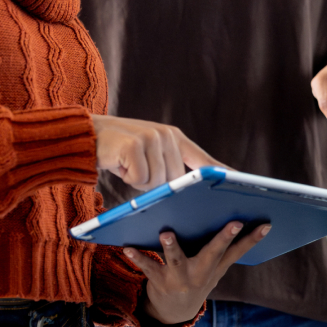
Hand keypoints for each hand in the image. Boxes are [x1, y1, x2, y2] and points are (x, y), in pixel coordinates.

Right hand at [92, 115, 217, 190]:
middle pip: (174, 181)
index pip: (202, 158)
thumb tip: (186, 191)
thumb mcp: (149, 153)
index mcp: (174, 137)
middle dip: (155, 184)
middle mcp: (166, 135)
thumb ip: (168, 164)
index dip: (220, 171)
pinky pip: (140, 179)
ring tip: (127, 164)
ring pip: (157, 183)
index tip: (238, 180)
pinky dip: (128, 177)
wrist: (88, 135)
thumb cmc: (120, 151)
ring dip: (139, 181)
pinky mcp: (135, 145)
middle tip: (136, 168)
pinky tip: (120, 163)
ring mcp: (151, 137)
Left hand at [127, 222, 270, 323]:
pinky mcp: (159, 279)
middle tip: (234, 224)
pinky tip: (127, 247)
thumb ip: (229, 248)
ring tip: (167, 233)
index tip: (265, 225)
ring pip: (176, 259)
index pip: (238, 251)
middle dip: (223, 238)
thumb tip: (253, 224)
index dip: (252, 238)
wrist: (174, 311)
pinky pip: (148, 267)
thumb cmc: (198, 277)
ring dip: (172, 246)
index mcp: (216, 266)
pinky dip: (137, 257)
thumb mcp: (216, 268)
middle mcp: (201, 272)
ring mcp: (180, 277)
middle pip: (214, 253)